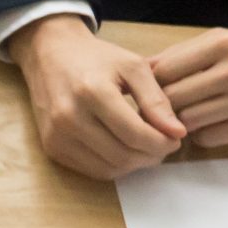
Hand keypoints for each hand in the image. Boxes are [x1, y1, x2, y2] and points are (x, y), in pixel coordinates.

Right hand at [8, 13, 186, 179]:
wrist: (50, 56)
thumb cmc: (95, 58)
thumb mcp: (132, 66)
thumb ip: (156, 100)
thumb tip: (177, 132)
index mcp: (92, 92)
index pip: (135, 134)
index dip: (162, 142)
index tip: (176, 137)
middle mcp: (69, 118)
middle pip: (123, 155)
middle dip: (152, 155)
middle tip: (164, 144)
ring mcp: (57, 136)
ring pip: (109, 169)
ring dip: (135, 164)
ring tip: (146, 146)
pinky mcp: (52, 148)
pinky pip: (92, 171)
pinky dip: (115, 166)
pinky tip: (124, 149)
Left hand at [151, 29, 227, 149]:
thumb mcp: (225, 42)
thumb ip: (184, 54)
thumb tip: (140, 69)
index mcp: (222, 44)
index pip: (163, 71)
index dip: (149, 86)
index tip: (148, 93)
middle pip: (172, 98)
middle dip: (161, 108)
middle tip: (162, 111)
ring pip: (186, 121)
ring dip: (181, 124)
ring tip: (188, 117)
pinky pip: (207, 138)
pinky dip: (202, 135)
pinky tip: (211, 126)